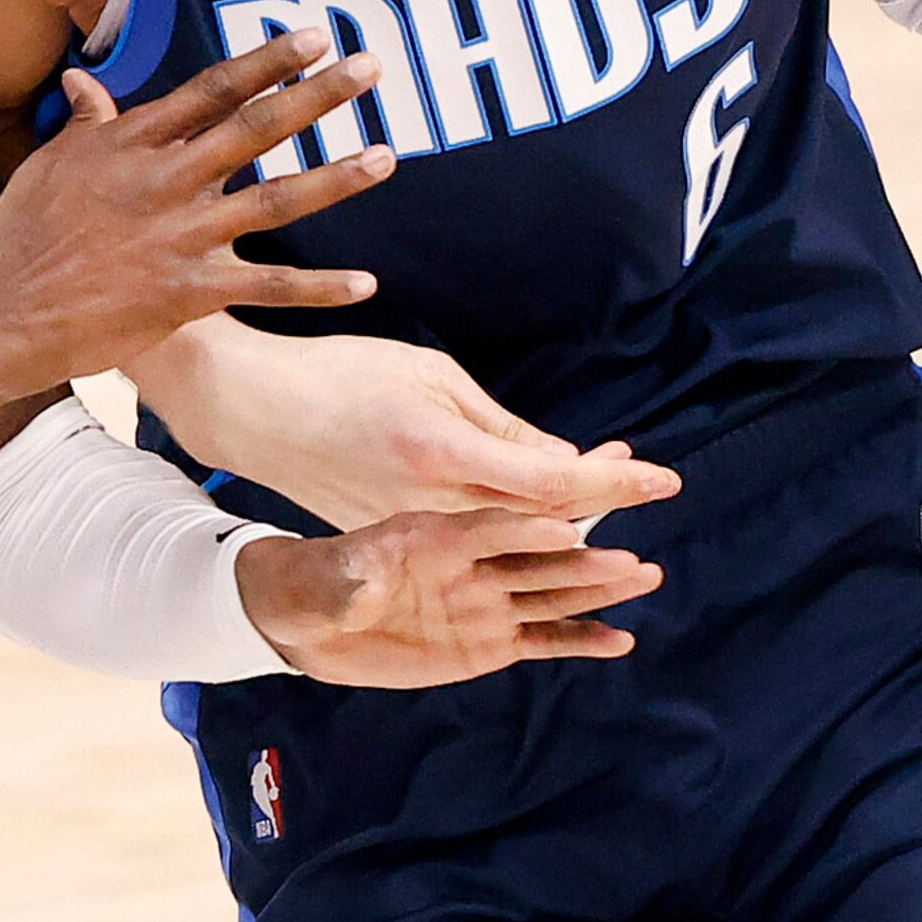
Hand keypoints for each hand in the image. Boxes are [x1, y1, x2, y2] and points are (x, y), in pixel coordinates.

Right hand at [0, 29, 396, 398]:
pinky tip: (367, 283)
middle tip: (371, 68)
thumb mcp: (49, 164)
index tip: (312, 36)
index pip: (212, 90)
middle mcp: (164, 180)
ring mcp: (180, 236)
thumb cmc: (19, 235)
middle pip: (256, 128)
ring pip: (275, 200)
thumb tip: (82, 82)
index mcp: (133, 142)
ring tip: (387, 156)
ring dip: (336, 178)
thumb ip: (84, 123)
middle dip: (318, 96)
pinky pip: (268, 287)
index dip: (266, 62)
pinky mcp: (188, 292)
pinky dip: (319, 288)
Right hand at [133, 321, 679, 530]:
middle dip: (603, 503)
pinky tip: (545, 521)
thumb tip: (566, 465)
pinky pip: (472, 547)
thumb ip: (502, 430)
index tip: (665, 479)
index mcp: (442, 452)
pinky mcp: (396, 539)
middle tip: (643, 476)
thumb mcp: (432, 378)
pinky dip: (515, 532)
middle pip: (542, 523)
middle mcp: (432, 503)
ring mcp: (412, 529)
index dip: (616, 484)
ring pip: (509, 542)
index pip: (554, 484)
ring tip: (610, 503)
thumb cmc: (343, 374)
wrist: (255, 410)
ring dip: (566, 525)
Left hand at [234, 510, 663, 687]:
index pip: (488, 527)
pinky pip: (542, 638)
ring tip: (644, 577)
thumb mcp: (328, 578)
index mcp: (436, 534)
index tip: (566, 526)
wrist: (314, 617)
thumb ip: (353, 579)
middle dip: (584, 557)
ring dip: (595, 587)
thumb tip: (364, 580)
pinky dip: (579, 638)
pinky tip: (619, 639)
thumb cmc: (315, 583)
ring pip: (550, 592)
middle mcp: (472, 564)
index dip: (524, 528)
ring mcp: (484, 600)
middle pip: (536, 557)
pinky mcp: (488, 639)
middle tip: (632, 557)